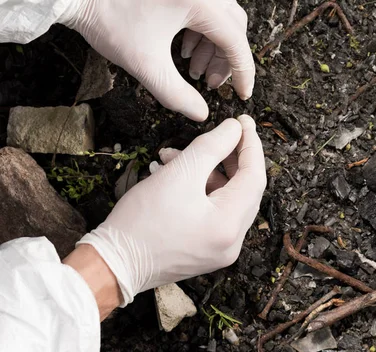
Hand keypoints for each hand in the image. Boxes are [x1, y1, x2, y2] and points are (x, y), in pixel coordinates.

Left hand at [59, 0, 254, 120]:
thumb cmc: (109, 21)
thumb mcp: (144, 64)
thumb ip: (176, 94)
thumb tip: (200, 113)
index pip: (235, 39)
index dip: (242, 72)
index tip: (242, 95)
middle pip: (232, 24)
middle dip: (226, 58)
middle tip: (210, 83)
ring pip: (218, 15)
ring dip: (212, 45)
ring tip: (192, 69)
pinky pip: (200, 6)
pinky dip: (198, 31)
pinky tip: (180, 49)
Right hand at [75, 115, 265, 305]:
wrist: (112, 264)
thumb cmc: (143, 219)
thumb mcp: (180, 172)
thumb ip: (212, 146)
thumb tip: (235, 128)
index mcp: (229, 225)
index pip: (255, 176)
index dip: (250, 144)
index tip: (243, 120)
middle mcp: (231, 243)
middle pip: (242, 188)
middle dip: (228, 156)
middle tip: (220, 132)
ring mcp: (217, 250)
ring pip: (223, 198)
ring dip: (205, 171)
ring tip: (172, 155)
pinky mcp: (203, 251)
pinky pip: (211, 211)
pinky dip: (197, 189)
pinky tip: (170, 173)